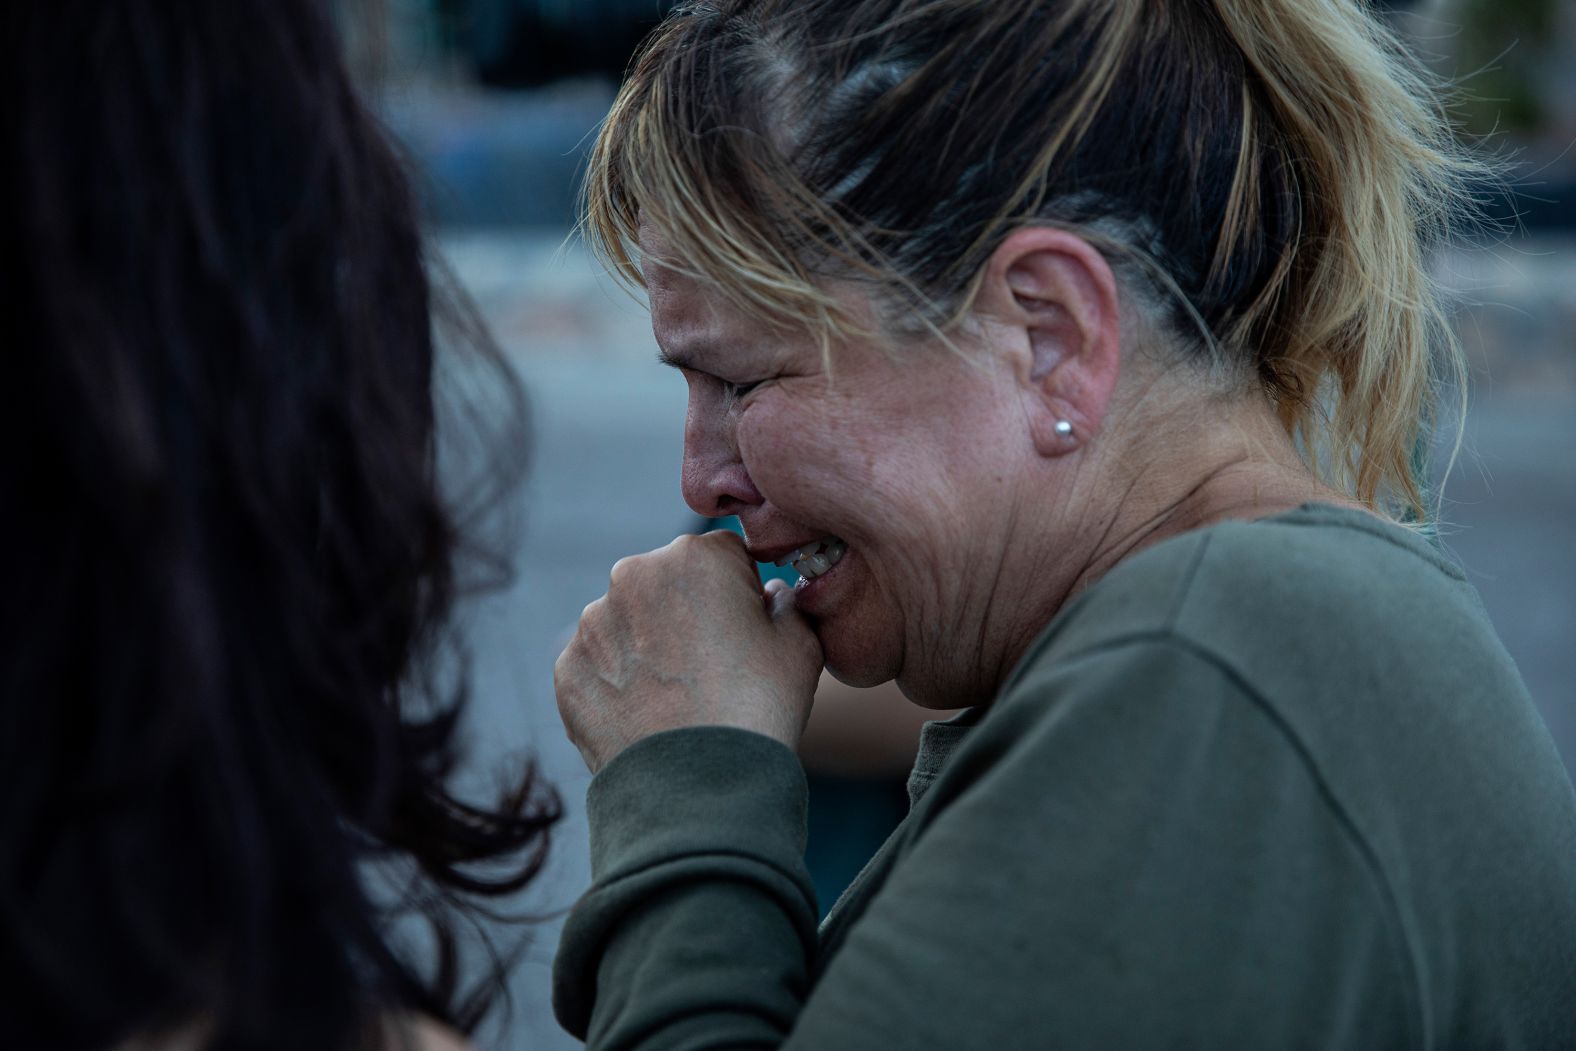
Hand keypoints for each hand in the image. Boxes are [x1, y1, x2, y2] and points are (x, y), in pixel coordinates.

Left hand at [554, 531, 823, 772]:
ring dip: (648, 647)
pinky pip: (599, 666)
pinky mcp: (567, 668)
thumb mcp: (801, 643)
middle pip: (667, 583)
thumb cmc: (759, 708)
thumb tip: (770, 595)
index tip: (745, 631)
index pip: (722, 556)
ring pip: (628, 623)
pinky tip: (648, 716)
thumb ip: (788, 602)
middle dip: (686, 613)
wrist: (698, 787)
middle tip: (711, 668)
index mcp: (695, 556)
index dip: (739, 592)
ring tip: (677, 698)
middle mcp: (633, 575)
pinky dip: (619, 684)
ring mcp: (593, 623)